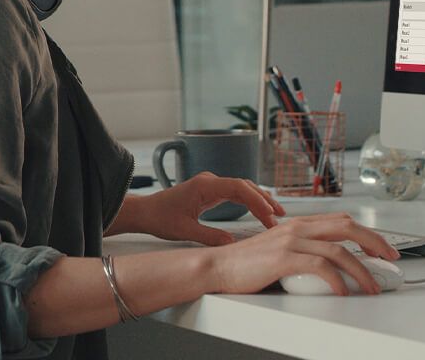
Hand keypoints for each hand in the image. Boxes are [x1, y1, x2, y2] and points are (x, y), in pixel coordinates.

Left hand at [138, 172, 285, 245]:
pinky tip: (259, 211)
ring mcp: (211, 185)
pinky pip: (235, 193)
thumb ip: (210, 237)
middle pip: (245, 186)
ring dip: (259, 200)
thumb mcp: (185, 231)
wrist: (145, 211)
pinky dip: (249, 201)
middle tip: (279, 218)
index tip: (269, 215)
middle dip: (264, 200)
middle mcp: (210, 181)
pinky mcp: (211, 191)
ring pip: (242, 188)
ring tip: (276, 214)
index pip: (239, 188)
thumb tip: (233, 243)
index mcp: (205, 185)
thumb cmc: (160, 218)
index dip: (257, 201)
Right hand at [206, 213, 401, 296]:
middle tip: (390, 260)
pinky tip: (344, 291)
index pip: (342, 221)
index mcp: (298, 224)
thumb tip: (331, 265)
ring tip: (372, 286)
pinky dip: (337, 279)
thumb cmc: (246, 264)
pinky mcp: (283, 257)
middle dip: (374, 243)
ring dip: (361, 270)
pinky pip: (320, 266)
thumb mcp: (280, 250)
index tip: (383, 248)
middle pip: (347, 227)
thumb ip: (303, 251)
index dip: (367, 233)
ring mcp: (291, 241)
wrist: (217, 266)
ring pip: (339, 250)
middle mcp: (297, 227)